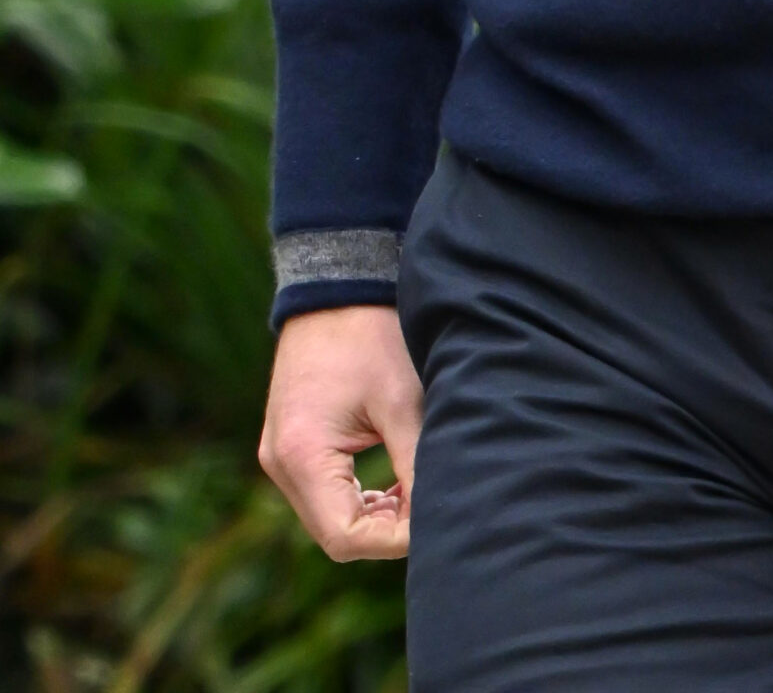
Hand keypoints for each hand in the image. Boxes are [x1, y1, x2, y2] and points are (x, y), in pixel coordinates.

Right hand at [259, 304, 423, 560]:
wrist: (337, 285)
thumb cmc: (371, 334)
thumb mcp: (402, 400)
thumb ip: (416, 465)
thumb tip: (438, 517)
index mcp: (302, 455)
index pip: (344, 536)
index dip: (393, 541)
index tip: (434, 521)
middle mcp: (280, 463)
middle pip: (335, 533)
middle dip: (387, 532)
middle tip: (433, 509)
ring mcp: (280, 455)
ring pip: (330, 517)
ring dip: (375, 517)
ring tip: (419, 494)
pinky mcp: (291, 445)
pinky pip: (324, 493)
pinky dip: (360, 498)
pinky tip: (395, 486)